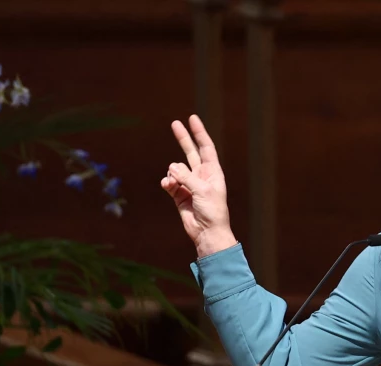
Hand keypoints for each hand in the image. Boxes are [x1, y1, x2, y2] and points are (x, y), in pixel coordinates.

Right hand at [160, 114, 236, 257]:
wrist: (207, 232)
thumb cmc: (212, 211)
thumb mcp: (202, 190)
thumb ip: (187, 176)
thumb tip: (171, 167)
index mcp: (213, 172)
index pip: (206, 147)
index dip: (200, 133)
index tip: (193, 118)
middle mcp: (201, 176)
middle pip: (190, 152)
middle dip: (183, 138)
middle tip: (174, 123)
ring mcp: (189, 184)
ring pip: (175, 169)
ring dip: (173, 174)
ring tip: (176, 184)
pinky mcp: (179, 194)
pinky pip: (169, 182)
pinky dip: (167, 182)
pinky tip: (169, 186)